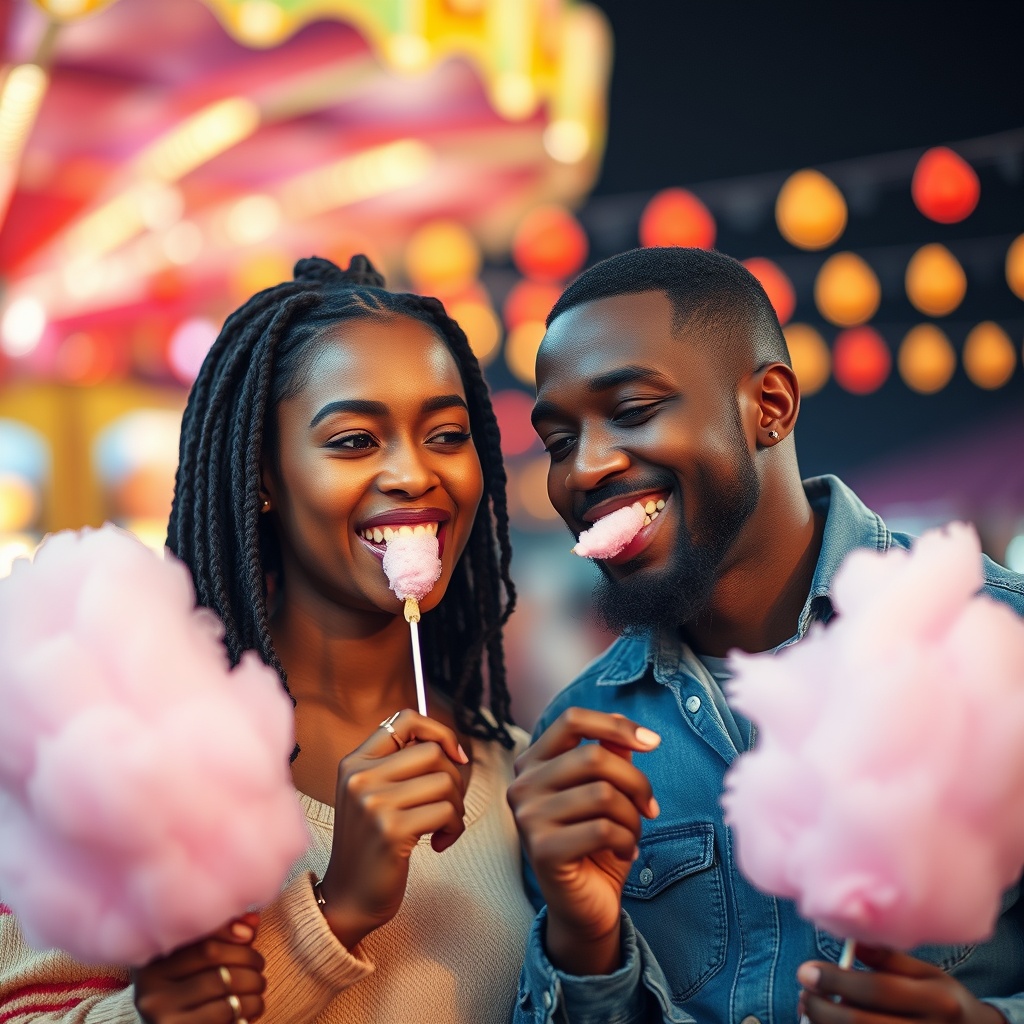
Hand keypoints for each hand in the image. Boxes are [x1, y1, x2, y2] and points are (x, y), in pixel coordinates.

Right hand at [133, 913, 264, 1023]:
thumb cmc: (192, 995)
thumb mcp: (198, 964)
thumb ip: (223, 937)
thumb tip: (252, 921)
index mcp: (151, 963)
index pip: (200, 937)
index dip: (231, 934)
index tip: (250, 936)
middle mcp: (150, 989)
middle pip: (212, 956)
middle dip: (247, 958)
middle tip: (259, 965)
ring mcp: (162, 1016)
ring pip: (223, 985)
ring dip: (253, 983)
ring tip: (258, 985)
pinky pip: (224, 1013)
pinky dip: (249, 1007)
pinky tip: (252, 1007)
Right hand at [318, 709, 468, 949]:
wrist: (349, 897)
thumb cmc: (372, 845)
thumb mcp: (372, 796)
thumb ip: (400, 767)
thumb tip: (453, 749)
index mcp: (355, 763)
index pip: (404, 719)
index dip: (439, 731)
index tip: (455, 757)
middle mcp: (360, 777)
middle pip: (433, 751)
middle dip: (455, 778)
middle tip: (448, 805)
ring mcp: (373, 803)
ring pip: (445, 782)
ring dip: (457, 807)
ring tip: (443, 827)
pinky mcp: (390, 830)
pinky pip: (446, 812)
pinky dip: (454, 828)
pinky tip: (439, 843)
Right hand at [506, 708, 660, 975]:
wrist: (584, 906)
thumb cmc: (595, 842)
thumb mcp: (606, 791)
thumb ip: (611, 756)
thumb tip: (630, 733)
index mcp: (532, 762)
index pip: (572, 720)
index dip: (615, 724)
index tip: (653, 742)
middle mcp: (522, 784)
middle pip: (594, 756)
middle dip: (636, 782)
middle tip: (651, 808)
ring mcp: (527, 817)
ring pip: (603, 794)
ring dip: (633, 818)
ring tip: (633, 834)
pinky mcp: (542, 850)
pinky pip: (603, 830)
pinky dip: (628, 841)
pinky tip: (626, 852)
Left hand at [798, 944, 1007, 1023]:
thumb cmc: (945, 1001)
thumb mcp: (927, 974)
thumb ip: (889, 958)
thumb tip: (851, 939)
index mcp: (936, 1000)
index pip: (878, 990)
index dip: (837, 981)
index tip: (805, 970)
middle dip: (823, 1010)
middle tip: (802, 995)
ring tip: (808, 1011)